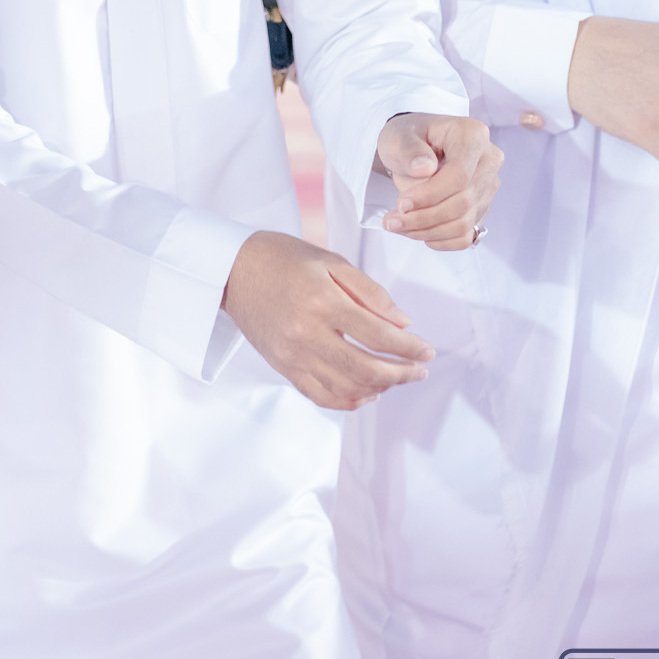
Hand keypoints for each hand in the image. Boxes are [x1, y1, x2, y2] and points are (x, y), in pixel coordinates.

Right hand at [222, 232, 434, 410]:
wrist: (233, 270)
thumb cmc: (282, 258)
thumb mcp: (331, 260)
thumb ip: (369, 292)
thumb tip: (402, 322)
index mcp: (323, 301)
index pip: (378, 335)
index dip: (409, 347)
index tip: (426, 351)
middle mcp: (306, 333)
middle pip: (366, 367)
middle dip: (401, 373)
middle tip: (419, 370)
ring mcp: (292, 354)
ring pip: (346, 387)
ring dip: (379, 388)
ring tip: (397, 379)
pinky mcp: (282, 367)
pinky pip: (320, 395)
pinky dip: (348, 401)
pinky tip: (366, 394)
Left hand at [376, 113, 502, 249]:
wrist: (414, 148)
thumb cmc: (408, 137)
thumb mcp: (399, 136)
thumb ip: (409, 150)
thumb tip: (424, 169)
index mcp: (473, 136)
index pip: (459, 175)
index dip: (430, 195)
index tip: (401, 204)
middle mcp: (488, 161)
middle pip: (463, 202)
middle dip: (424, 217)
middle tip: (392, 221)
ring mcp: (488, 186)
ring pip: (464, 223)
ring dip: (428, 231)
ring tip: (398, 226)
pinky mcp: (482, 208)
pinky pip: (466, 235)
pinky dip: (440, 241)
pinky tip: (418, 233)